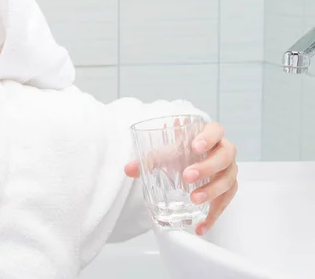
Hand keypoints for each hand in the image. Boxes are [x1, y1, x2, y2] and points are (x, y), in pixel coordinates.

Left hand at [124, 121, 237, 235]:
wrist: (193, 160)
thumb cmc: (182, 150)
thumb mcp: (168, 152)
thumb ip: (150, 158)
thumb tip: (128, 169)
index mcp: (211, 134)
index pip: (216, 130)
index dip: (208, 137)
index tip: (195, 147)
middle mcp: (225, 150)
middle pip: (225, 157)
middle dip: (207, 167)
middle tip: (187, 176)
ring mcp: (229, 170)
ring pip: (228, 180)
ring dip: (212, 191)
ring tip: (193, 199)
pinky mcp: (229, 188)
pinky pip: (225, 202)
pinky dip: (213, 216)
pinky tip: (201, 227)